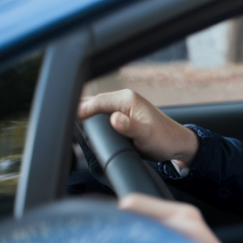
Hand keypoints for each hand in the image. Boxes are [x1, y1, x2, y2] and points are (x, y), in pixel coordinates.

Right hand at [78, 89, 199, 166]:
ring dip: (85, 113)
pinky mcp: (123, 113)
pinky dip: (92, 117)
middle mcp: (124, 98)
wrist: (177, 144)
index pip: (95, 101)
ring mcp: (123, 105)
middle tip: (64, 123)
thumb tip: (115, 119)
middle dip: (79, 110)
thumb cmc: (163, 139)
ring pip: (96, 106)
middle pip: (93, 101)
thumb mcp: (145, 135)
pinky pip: (102, 112)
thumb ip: (129, 127)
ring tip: (69, 123)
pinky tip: (86, 125)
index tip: (68, 122)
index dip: (80, 111)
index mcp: (126, 98)